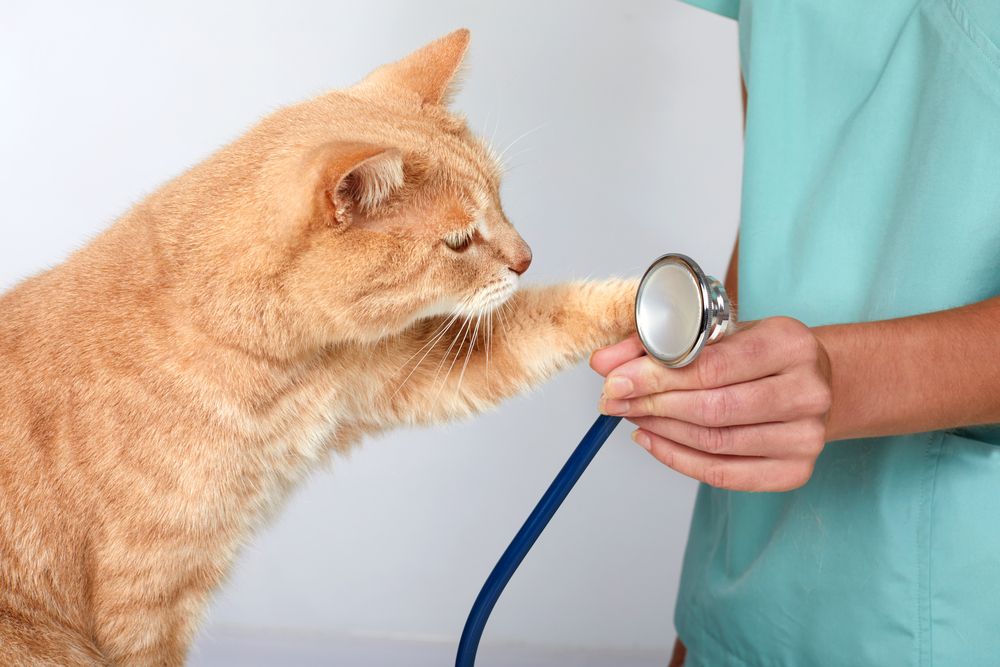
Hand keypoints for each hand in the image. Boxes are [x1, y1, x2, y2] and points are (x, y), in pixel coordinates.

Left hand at [590, 317, 832, 491]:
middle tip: (615, 401)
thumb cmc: (758, 353)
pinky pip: (723, 474)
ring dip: (661, 430)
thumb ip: (657, 343)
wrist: (813, 382)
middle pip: (713, 408)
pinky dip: (678, 459)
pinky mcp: (795, 470)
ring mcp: (805, 436)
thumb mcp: (716, 333)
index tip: (616, 381)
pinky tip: (652, 439)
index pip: (712, 366)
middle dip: (653, 404)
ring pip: (714, 442)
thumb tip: (603, 364)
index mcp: (791, 343)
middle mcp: (807, 391)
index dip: (656, 376)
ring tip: (632, 415)